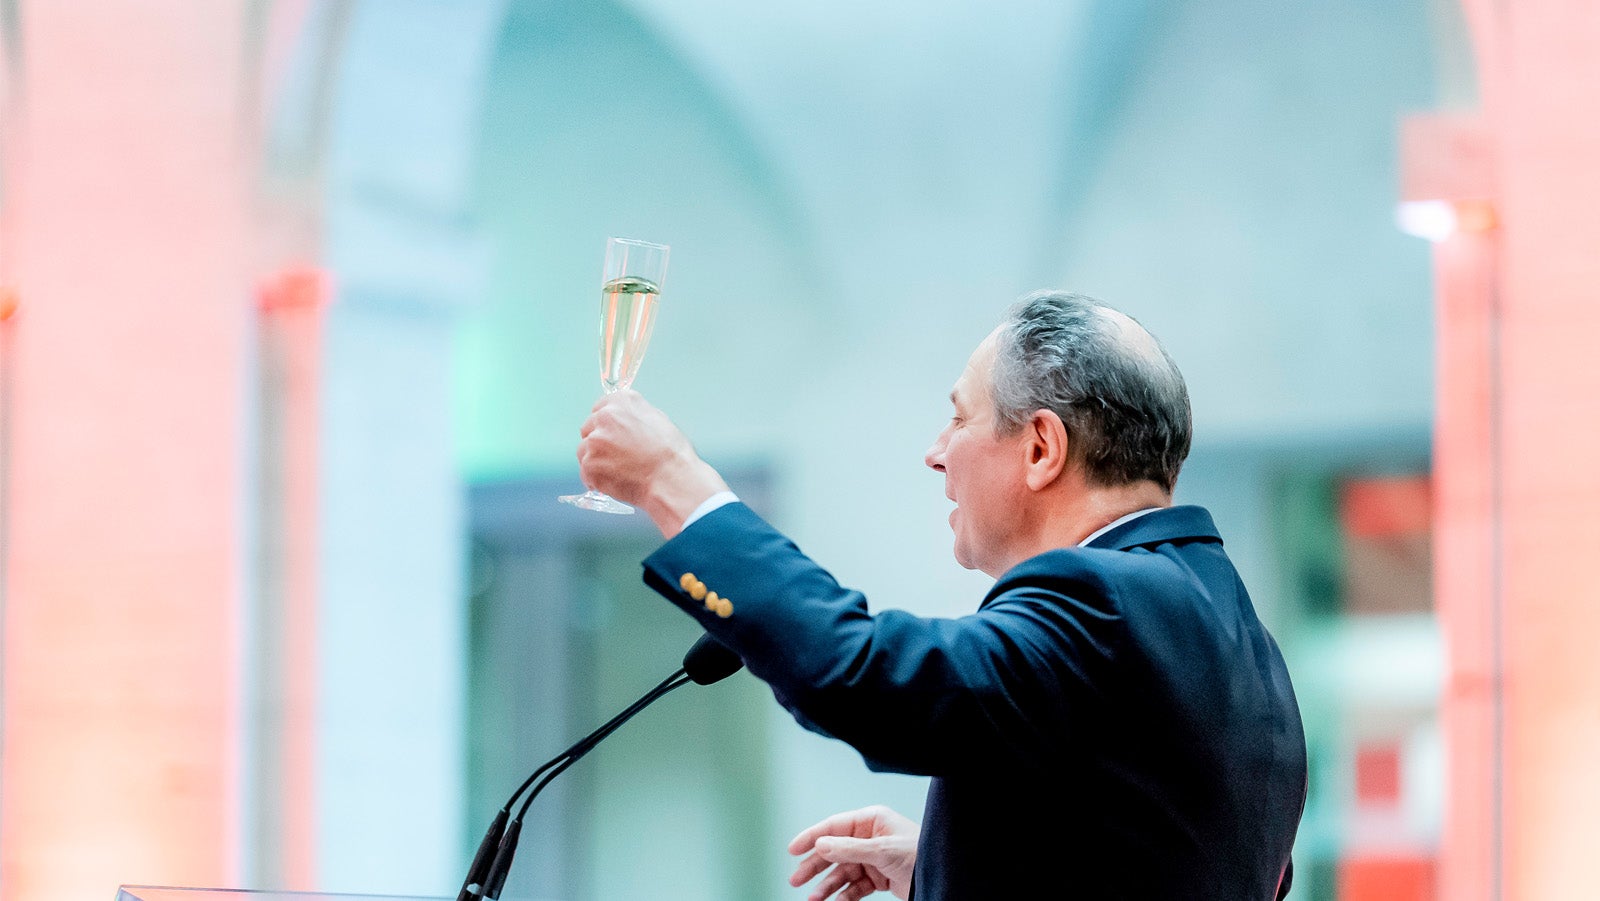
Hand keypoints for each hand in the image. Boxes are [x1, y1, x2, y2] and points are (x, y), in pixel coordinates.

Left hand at [576, 390, 727, 536]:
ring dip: (596, 461)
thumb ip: (634, 415)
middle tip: (617, 456)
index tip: (611, 435)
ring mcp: (594, 441)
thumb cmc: (670, 454)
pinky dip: (596, 480)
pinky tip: (615, 482)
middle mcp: (604, 417)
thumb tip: (625, 419)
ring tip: (618, 471)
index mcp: (620, 402)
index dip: (606, 425)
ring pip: (584, 451)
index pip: (600, 408)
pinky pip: (586, 473)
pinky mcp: (589, 465)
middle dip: (598, 442)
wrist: (670, 480)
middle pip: (588, 429)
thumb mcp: (657, 418)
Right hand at [788, 805, 918, 900]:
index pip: (833, 826)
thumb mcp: (881, 850)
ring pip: (842, 871)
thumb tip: (820, 844)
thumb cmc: (918, 854)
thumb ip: (848, 848)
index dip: (811, 837)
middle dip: (815, 866)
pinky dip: (844, 895)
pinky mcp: (878, 877)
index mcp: (871, 821)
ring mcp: (873, 858)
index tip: (792, 850)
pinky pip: (855, 886)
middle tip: (796, 880)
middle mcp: (869, 837)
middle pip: (833, 851)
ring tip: (814, 899)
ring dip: (827, 885)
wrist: (942, 877)